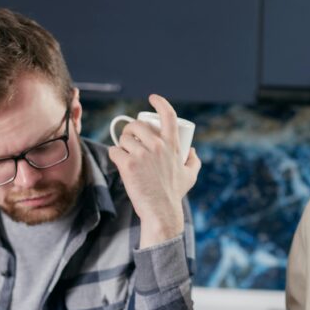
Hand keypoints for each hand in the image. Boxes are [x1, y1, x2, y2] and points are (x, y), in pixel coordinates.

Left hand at [108, 94, 200, 246]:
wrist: (161, 211)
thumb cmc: (174, 194)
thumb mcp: (190, 176)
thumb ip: (194, 161)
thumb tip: (192, 151)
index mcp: (172, 145)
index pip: (168, 115)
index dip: (160, 102)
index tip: (152, 98)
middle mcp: (157, 146)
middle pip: (136, 126)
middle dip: (130, 130)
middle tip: (130, 140)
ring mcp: (142, 154)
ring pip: (123, 138)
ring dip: (122, 145)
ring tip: (126, 155)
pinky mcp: (127, 164)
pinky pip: (115, 151)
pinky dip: (115, 156)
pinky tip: (119, 163)